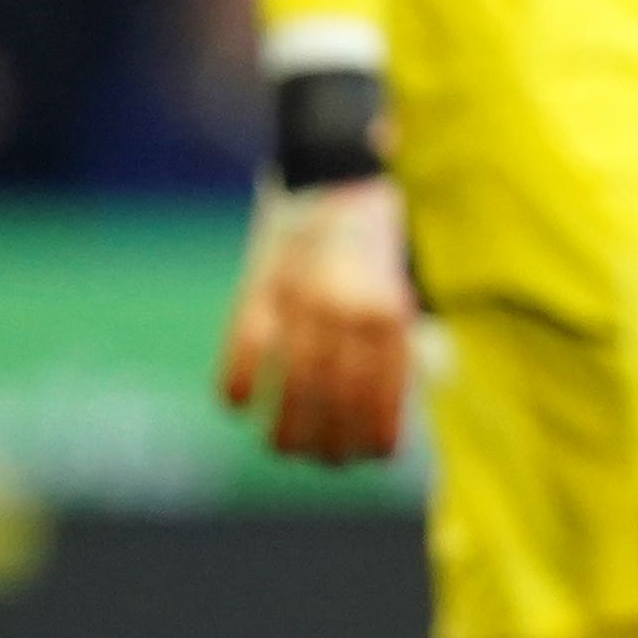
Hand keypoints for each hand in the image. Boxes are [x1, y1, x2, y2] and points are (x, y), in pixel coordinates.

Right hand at [220, 178, 415, 463]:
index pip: (381, 394)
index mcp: (390, 312)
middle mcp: (344, 311)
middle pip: (333, 401)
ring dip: (285, 430)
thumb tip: (388, 413)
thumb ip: (395, 345)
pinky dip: (237, 387)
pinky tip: (240, 408)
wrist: (336, 176)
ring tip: (287, 450)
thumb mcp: (401, 289)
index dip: (376, 433)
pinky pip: (241, 352)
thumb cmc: (376, 244)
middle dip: (332, 442)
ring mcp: (296, 302)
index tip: (374, 458)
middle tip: (329, 461)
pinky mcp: (256, 290)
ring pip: (287, 387)